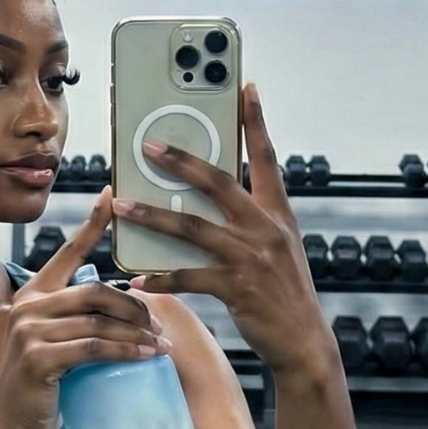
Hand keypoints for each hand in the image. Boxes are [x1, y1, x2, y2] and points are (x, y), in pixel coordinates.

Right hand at [0, 186, 171, 428]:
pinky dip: (125, 351)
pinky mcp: (39, 357)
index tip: (113, 196)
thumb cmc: (38, 383)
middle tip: (158, 325)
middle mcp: (29, 305)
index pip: (68, 251)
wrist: (7, 424)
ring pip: (98, 321)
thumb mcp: (54, 340)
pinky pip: (94, 347)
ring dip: (136, 333)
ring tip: (160, 345)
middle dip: (133, 306)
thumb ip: (75, 317)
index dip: (92, 222)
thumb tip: (125, 306)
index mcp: (34, 293)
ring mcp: (30, 331)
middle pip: (95, 290)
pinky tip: (145, 357)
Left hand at [111, 83, 332, 374]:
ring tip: (123, 205)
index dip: (256, 122)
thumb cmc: (284, 292)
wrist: (304, 341)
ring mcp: (251, 258)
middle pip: (219, 183)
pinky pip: (189, 277)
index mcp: (278, 213)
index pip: (266, 158)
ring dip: (153, 216)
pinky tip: (138, 277)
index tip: (246, 87)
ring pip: (192, 228)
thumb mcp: (277, 245)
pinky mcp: (236, 288)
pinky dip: (161, 278)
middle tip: (148, 145)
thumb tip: (212, 192)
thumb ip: (251, 218)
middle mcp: (265, 229)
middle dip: (182, 161)